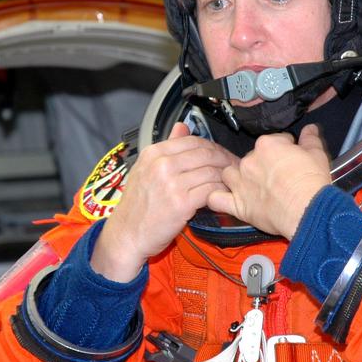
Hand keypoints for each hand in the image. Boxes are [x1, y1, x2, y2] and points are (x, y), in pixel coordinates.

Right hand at [91, 123, 236, 280]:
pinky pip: (210, 190)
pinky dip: (220, 192)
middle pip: (205, 154)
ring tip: (231, 183)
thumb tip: (182, 127)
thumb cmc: (136, 206)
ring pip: (211, 171)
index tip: (221, 154)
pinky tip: (222, 196)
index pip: (192, 140)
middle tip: (234, 168)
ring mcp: (171, 184)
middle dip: (225, 160)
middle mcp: (161, 165)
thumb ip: (167, 147)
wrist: (126, 234)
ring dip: (225, 177)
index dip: (213, 146)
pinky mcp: (181, 203)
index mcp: (153, 153)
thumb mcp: (144, 169)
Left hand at [207, 124, 330, 238]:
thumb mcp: (317, 155)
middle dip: (261, 165)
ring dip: (235, 178)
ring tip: (249, 185)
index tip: (290, 158)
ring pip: (228, 174)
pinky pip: (216, 199)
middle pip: (250, 157)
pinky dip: (216, 198)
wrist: (306, 209)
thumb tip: (311, 129)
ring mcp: (240, 182)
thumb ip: (310, 140)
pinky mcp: (237, 204)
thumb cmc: (311, 182)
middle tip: (275, 177)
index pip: (273, 141)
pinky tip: (224, 198)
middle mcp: (249, 161)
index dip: (283, 149)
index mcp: (267, 145)